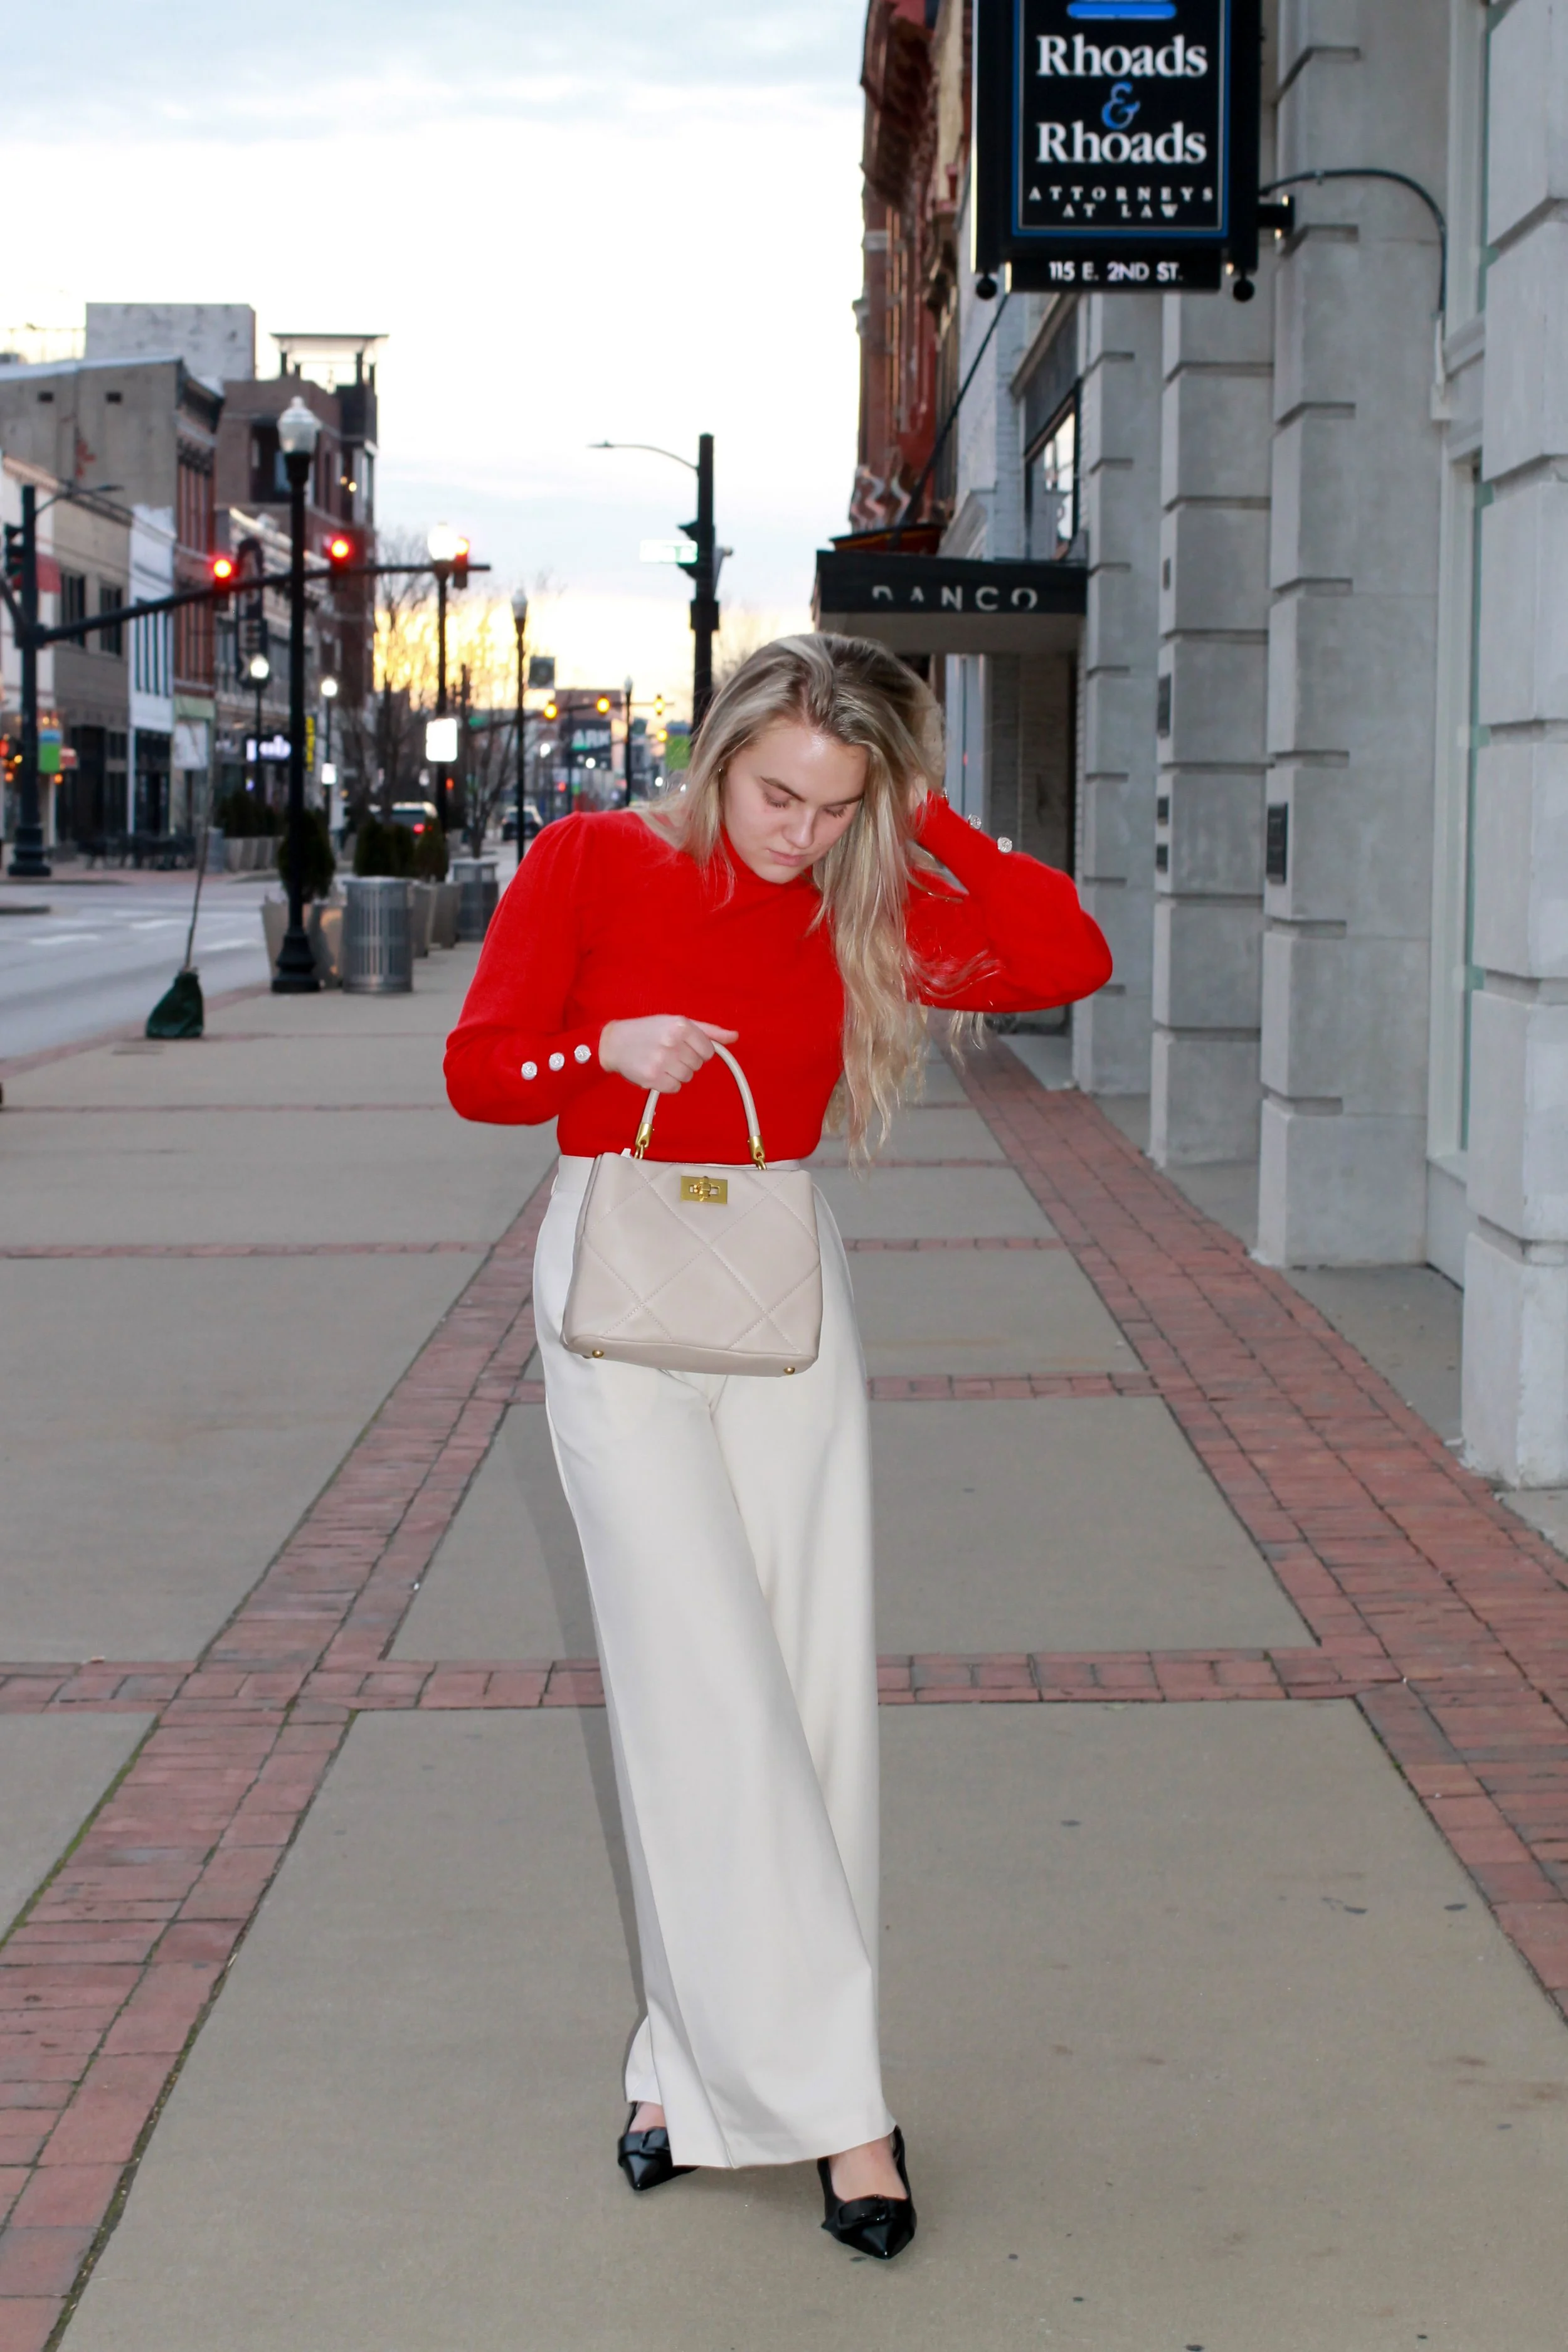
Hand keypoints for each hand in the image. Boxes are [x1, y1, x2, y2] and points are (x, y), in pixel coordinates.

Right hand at [596, 1016, 738, 1093]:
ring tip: (660, 1061)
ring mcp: (662, 1061)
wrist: (614, 1042)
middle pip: (698, 1064)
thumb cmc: (648, 1031)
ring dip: (677, 1072)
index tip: (683, 1046)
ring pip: (688, 1077)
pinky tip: (656, 1071)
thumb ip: (709, 1030)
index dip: (698, 1050)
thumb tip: (735, 1036)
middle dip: (686, 1060)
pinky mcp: (653, 1078)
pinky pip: (675, 1088)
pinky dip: (667, 1083)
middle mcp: (673, 1042)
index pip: (709, 1050)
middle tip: (667, 1052)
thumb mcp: (677, 1023)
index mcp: (681, 1026)